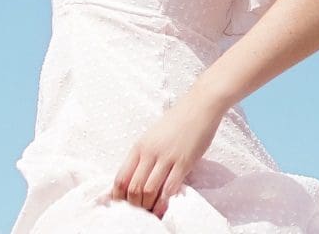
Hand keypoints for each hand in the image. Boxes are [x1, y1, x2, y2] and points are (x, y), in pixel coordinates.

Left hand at [108, 95, 223, 217]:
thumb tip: (136, 178)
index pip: (121, 177)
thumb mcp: (153, 136)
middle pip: (133, 188)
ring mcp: (166, 157)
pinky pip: (170, 186)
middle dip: (134, 205)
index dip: (119, 196)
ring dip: (148, 205)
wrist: (199, 105)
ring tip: (151, 212)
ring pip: (149, 190)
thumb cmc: (177, 121)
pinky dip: (165, 201)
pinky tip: (164, 207)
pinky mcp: (184, 161)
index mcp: (139, 146)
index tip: (122, 205)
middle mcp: (149, 152)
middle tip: (139, 212)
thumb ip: (144, 155)